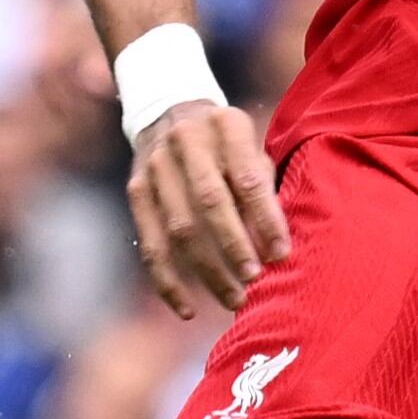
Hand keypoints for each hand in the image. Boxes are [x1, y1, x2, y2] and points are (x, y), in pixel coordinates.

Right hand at [126, 100, 287, 315]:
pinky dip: (168, 281)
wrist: (170, 110)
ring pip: (178, 228)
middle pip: (208, 202)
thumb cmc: (229, 143)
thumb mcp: (253, 148)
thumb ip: (264, 189)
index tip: (282, 253)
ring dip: (207, 270)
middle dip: (234, 245)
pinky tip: (189, 308)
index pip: (246, 177)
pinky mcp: (136, 192)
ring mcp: (154, 167)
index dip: (265, 218)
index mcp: (225, 126)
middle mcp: (185, 142)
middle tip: (255, 279)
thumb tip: (277, 247)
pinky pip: (150, 244)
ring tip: (234, 299)